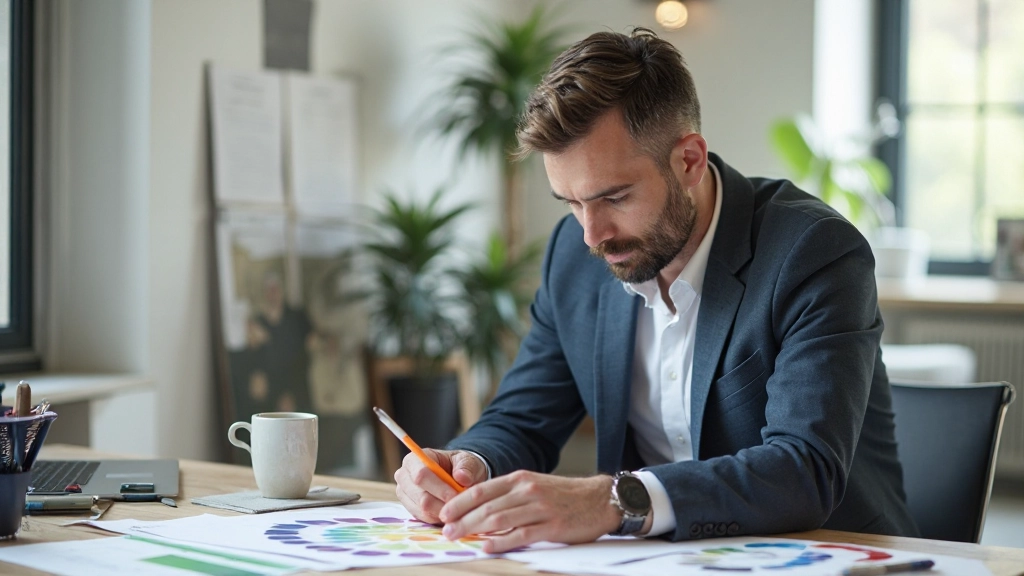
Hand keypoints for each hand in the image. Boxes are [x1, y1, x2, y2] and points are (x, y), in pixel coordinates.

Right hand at [394, 449, 487, 523]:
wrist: (456, 477)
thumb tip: (462, 477)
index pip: (420, 475)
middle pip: (421, 496)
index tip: (456, 494)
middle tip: (461, 504)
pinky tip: (449, 511)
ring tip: (458, 506)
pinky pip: (424, 519)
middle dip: (443, 502)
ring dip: (443, 511)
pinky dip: (439, 517)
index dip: (439, 487)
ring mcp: (404, 494)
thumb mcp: (467, 461)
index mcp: (414, 459)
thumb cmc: (459, 466)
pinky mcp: (409, 509)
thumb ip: (466, 467)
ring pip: (423, 510)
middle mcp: (404, 477)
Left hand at [439, 471, 620, 552]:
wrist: (599, 499)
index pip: (481, 489)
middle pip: (486, 506)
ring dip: (474, 530)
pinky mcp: (551, 526)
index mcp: (519, 479)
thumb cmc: (563, 496)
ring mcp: (539, 508)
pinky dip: (501, 542)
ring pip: (499, 519)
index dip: (459, 502)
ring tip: (459, 538)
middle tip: (446, 531)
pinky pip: (521, 535)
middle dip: (461, 519)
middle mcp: (527, 491)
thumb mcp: (534, 486)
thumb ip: (509, 496)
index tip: (444, 513)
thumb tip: (479, 511)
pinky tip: (487, 547)